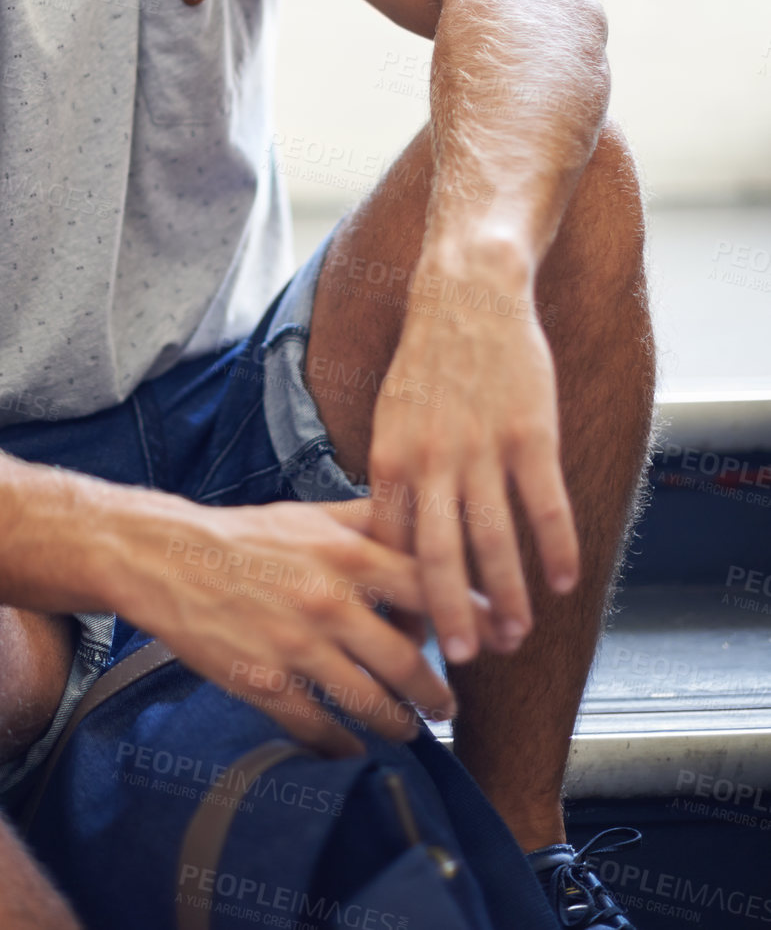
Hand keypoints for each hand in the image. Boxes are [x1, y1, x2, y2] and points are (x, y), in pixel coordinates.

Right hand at [118, 497, 456, 754]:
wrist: (167, 559)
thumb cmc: (243, 536)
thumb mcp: (310, 514)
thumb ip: (368, 519)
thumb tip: (420, 518)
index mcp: (345, 555)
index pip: (429, 586)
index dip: (472, 613)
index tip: (501, 635)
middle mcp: (328, 602)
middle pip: (409, 662)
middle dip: (439, 692)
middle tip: (451, 704)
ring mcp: (296, 648)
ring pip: (371, 703)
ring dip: (400, 724)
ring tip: (411, 728)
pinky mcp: (264, 684)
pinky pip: (319, 728)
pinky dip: (343, 745)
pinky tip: (353, 747)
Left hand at [366, 255, 579, 664]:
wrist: (467, 292)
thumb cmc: (429, 360)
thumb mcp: (390, 416)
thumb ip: (394, 477)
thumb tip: (388, 542)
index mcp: (389, 459)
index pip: (389, 548)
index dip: (398, 598)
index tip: (407, 640)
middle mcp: (431, 459)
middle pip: (438, 557)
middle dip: (450, 617)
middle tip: (463, 661)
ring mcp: (481, 447)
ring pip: (494, 540)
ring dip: (508, 596)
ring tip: (517, 634)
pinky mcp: (529, 432)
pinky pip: (545, 504)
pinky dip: (556, 548)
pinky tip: (565, 582)